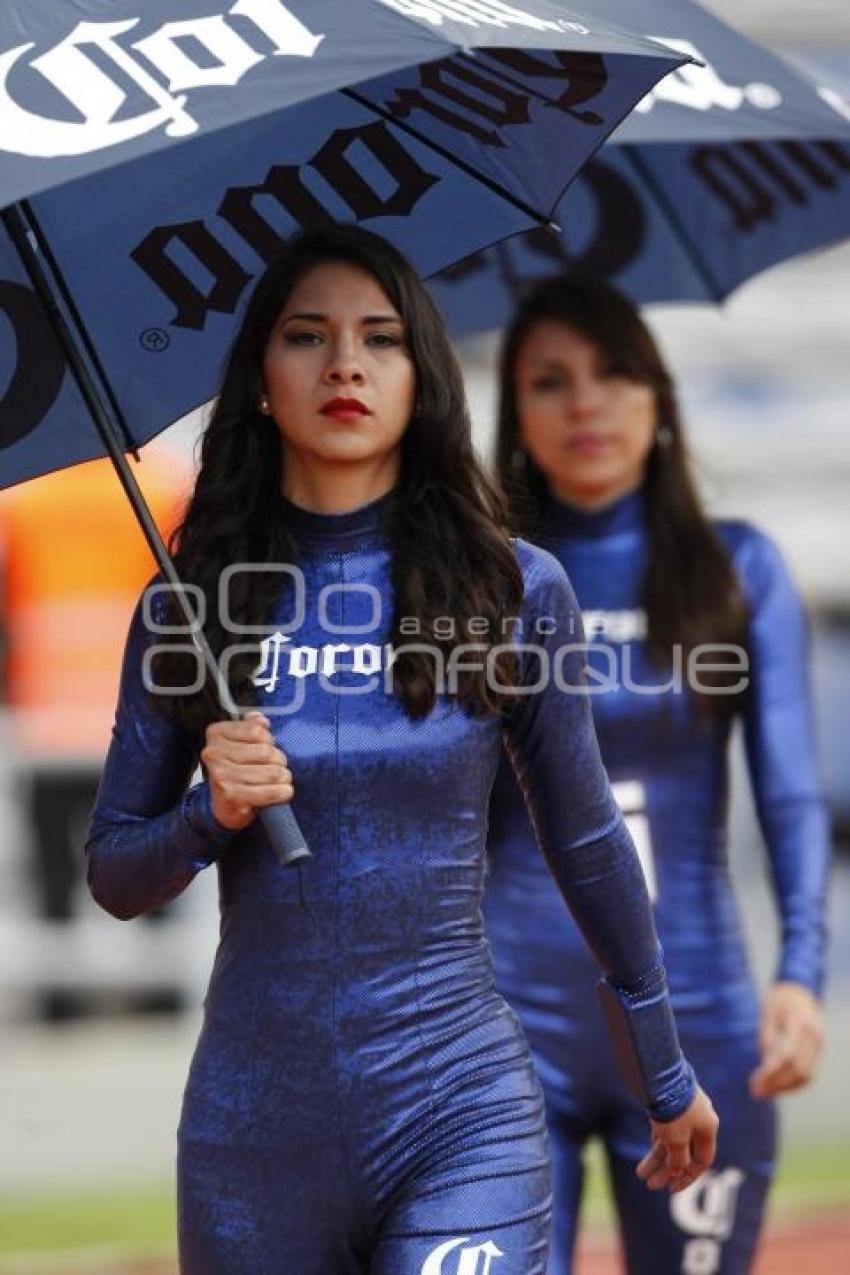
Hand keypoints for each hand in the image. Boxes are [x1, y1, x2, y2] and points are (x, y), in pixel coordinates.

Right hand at [202, 712, 293, 830]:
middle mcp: (214, 754)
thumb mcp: (241, 744)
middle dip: (279, 761)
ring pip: (272, 771)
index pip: (257, 731)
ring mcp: (221, 776)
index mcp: (216, 734)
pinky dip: (282, 792)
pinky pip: (270, 791)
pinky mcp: (232, 796)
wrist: (224, 807)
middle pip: (266, 751)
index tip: (267, 749)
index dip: (269, 741)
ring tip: (280, 781)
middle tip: (278, 769)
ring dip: (283, 778)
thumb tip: (262, 720)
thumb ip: (252, 728)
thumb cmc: (236, 771)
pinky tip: (283, 792)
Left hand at [637, 1085, 717, 1193]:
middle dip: (667, 1170)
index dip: (688, 1177)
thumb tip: (677, 1170)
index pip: (702, 1160)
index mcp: (708, 1128)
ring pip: (672, 1140)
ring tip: (640, 1174)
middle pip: (684, 1152)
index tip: (671, 1189)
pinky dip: (658, 1141)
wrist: (660, 1073)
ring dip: (657, 1158)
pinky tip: (649, 1149)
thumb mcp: (677, 1140)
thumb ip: (679, 1159)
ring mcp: (684, 1110)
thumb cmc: (673, 1109)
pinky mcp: (670, 1101)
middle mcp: (698, 1119)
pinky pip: (666, 1127)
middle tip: (650, 1185)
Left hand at [749, 982, 822, 1098]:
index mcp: (799, 1023)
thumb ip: (767, 1038)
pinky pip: (809, 1073)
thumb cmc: (778, 1000)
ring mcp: (819, 1044)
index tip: (753, 1083)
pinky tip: (777, 1087)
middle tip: (755, 1092)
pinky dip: (794, 1084)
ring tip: (763, 1093)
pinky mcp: (818, 1051)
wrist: (799, 990)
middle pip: (798, 1070)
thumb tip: (765, 1067)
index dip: (769, 1073)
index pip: (785, 1055)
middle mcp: (813, 1036)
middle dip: (777, 1085)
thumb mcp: (767, 1013)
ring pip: (806, 1076)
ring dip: (785, 1088)